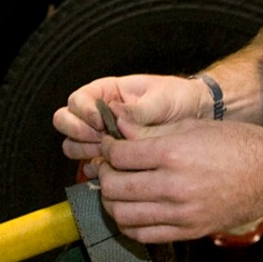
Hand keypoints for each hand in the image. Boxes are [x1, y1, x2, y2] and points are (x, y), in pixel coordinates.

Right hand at [54, 74, 213, 164]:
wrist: (196, 116)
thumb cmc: (178, 99)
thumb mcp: (162, 98)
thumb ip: (138, 109)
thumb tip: (116, 115)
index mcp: (107, 92)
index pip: (77, 100)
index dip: (83, 111)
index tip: (100, 121)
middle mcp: (98, 113)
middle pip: (66, 122)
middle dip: (79, 132)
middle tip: (101, 138)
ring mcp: (102, 136)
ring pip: (73, 145)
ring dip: (85, 150)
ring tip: (108, 154)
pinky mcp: (110, 156)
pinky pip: (90, 164)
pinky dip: (94, 168)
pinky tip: (109, 169)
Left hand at [94, 120, 262, 243]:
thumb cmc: (236, 144)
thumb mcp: (192, 126)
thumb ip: (150, 130)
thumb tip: (117, 128)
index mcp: (173, 154)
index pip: (118, 156)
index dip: (107, 149)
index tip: (109, 146)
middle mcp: (173, 186)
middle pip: (114, 187)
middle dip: (103, 175)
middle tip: (109, 167)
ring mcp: (181, 213)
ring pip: (123, 215)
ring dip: (111, 202)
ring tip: (118, 190)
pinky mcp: (189, 231)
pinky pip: (144, 235)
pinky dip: (129, 224)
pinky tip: (132, 210)